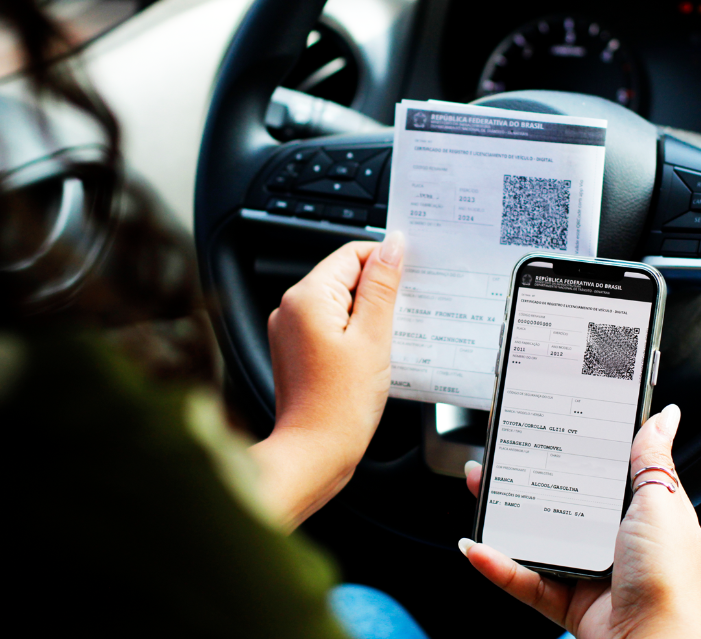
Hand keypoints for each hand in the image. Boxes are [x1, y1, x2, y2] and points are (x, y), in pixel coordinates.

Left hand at [248, 233, 404, 529]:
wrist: (314, 454)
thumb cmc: (339, 406)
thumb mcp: (374, 338)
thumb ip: (382, 287)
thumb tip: (392, 246)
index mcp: (307, 296)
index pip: (352, 254)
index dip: (385, 262)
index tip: (411, 278)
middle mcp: (291, 308)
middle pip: (344, 277)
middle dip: (377, 292)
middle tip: (403, 318)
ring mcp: (289, 331)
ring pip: (338, 303)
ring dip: (367, 316)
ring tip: (386, 343)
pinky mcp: (295, 351)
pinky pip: (329, 327)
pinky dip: (352, 334)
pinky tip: (371, 356)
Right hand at [460, 405, 700, 638]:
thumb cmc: (668, 577)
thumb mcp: (661, 503)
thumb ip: (652, 460)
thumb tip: (666, 416)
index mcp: (641, 512)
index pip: (604, 469)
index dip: (578, 446)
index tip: (552, 423)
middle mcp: (614, 539)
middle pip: (560, 499)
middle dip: (526, 476)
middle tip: (501, 454)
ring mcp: (586, 569)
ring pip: (534, 535)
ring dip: (501, 514)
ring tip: (477, 489)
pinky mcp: (565, 600)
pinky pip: (523, 578)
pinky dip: (497, 564)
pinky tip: (477, 546)